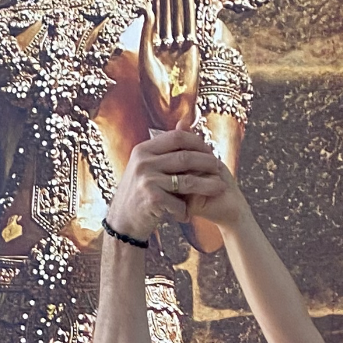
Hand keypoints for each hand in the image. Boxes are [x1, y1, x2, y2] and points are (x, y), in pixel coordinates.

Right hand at [106, 128, 246, 243]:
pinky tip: (188, 215)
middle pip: (185, 158)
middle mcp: (143, 162)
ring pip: (187, 181)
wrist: (122, 221)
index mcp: (143, 150)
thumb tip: (185, 122)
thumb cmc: (138, 192)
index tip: (210, 151)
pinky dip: (186, 211)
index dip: (198, 143)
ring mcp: (147, 180)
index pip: (177, 138)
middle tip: (219, 168)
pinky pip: (179, 204)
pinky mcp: (152, 199)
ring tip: (220, 188)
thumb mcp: (145, 164)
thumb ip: (164, 147)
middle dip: (207, 163)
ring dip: (207, 185)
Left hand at [139, 0, 199, 132]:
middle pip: (168, 12)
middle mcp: (168, 44)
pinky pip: (190, 27)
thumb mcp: (145, 58)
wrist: (168, 111)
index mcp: (154, 46)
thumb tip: (147, 8)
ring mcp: (181, 46)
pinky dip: (190, 12)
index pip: (156, 16)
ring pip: (179, 17)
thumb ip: (147, 33)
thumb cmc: (153, 91)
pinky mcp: (192, 51)